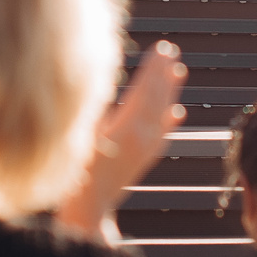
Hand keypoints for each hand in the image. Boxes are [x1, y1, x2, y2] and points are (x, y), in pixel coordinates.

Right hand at [58, 43, 186, 239]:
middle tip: (172, 50)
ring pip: (163, 113)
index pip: (144, 91)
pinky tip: (178, 112)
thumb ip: (98, 113)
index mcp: (126, 129)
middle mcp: (142, 137)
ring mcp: (147, 148)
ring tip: (180, 70)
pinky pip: (163, 134)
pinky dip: (170, 121)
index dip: (153, 69)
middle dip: (163, 73)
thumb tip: (106, 87)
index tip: (161, 48)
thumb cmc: (77, 170)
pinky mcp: (146, 158)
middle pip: (157, 98)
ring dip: (171, 91)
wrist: (89, 207)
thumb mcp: (83, 137)